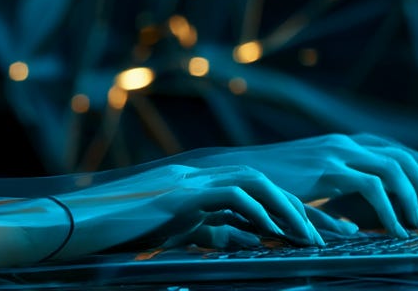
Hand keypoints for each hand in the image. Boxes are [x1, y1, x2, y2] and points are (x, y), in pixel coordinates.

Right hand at [50, 163, 323, 260]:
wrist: (70, 225)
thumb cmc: (115, 235)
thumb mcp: (175, 236)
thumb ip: (211, 232)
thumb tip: (246, 241)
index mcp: (200, 188)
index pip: (261, 194)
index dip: (298, 213)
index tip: (332, 235)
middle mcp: (199, 177)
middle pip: (269, 183)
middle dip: (309, 209)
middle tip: (347, 233)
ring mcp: (189, 180)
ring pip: (257, 183)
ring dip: (291, 210)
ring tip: (317, 239)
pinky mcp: (179, 192)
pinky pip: (231, 195)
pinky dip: (259, 212)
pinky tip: (277, 234)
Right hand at [168, 133, 417, 237]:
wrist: (220, 179)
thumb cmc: (260, 191)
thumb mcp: (303, 193)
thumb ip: (329, 205)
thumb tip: (353, 229)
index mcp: (342, 145)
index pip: (401, 154)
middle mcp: (342, 143)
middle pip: (406, 157)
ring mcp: (331, 153)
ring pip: (393, 169)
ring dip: (413, 198)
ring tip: (417, 226)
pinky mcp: (323, 168)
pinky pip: (369, 185)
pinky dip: (387, 207)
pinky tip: (391, 230)